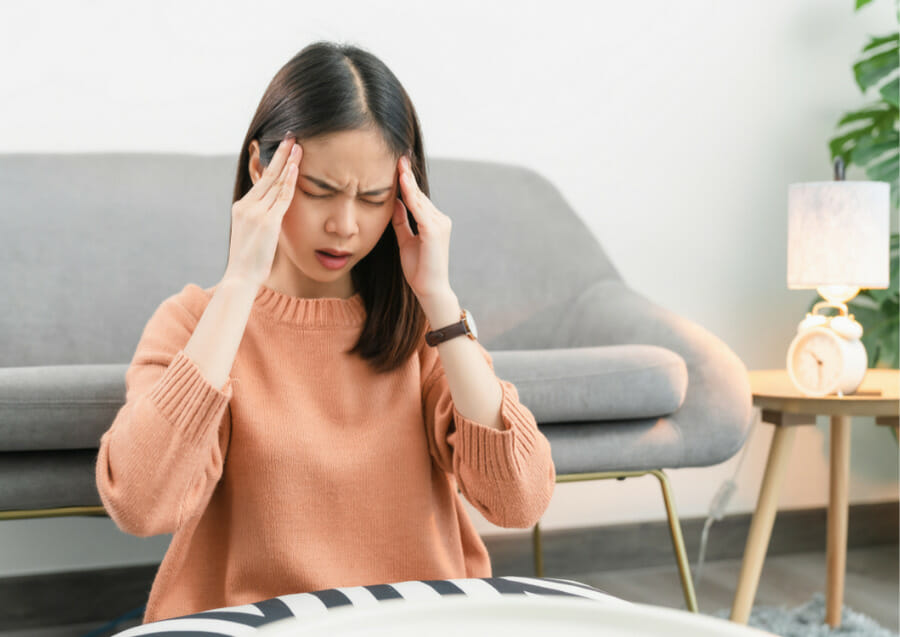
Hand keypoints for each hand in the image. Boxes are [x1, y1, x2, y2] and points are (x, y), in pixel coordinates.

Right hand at [223, 134, 301, 286]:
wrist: (241, 276)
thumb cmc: (250, 261)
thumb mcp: (254, 235)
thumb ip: (263, 220)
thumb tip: (276, 216)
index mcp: (242, 207)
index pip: (261, 181)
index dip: (273, 164)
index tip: (282, 150)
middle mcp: (247, 205)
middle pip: (267, 175)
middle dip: (280, 154)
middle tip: (290, 137)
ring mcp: (256, 212)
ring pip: (275, 182)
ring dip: (288, 162)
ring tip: (298, 145)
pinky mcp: (267, 221)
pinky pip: (282, 197)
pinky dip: (290, 181)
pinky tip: (296, 167)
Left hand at [392, 155, 452, 301]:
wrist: (430, 290)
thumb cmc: (419, 270)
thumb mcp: (406, 241)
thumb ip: (401, 221)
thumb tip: (394, 202)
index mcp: (433, 223)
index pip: (418, 199)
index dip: (408, 182)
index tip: (399, 165)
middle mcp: (440, 220)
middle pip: (419, 195)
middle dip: (408, 177)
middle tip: (398, 156)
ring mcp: (439, 224)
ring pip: (419, 199)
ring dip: (408, 181)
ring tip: (399, 163)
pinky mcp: (434, 230)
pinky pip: (419, 208)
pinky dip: (411, 194)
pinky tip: (403, 182)